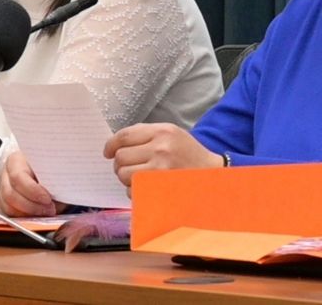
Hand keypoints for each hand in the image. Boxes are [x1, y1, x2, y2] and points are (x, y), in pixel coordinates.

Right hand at [0, 150, 66, 216]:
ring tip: (46, 213)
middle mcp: (6, 174)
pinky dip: (24, 217)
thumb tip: (62, 191)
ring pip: (8, 206)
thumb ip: (55, 178)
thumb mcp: (53, 167)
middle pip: (10, 194)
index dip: (32, 190)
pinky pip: (9, 214)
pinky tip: (38, 215)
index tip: (47, 199)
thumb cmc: (49, 165)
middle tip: (50, 209)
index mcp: (16, 160)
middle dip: (32, 206)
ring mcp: (3, 188)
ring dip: (29, 213)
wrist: (45, 166)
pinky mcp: (4, 201)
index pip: (18, 177)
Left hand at [103, 123, 221, 187]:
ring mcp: (160, 169)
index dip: (111, 145)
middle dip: (120, 164)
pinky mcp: (159, 187)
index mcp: (163, 131)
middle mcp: (161, 148)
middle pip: (120, 156)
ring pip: (123, 174)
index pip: (125, 136)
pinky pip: (132, 190)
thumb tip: (117, 143)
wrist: (213, 175)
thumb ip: (147, 135)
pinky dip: (135, 190)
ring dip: (127, 178)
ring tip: (140, 177)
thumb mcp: (173, 135)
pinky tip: (148, 186)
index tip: (108, 152)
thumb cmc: (190, 155)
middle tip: (129, 167)